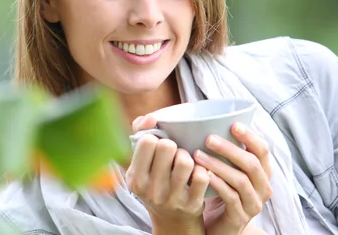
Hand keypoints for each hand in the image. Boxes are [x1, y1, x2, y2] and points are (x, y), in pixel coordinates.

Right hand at [126, 114, 208, 233]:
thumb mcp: (141, 163)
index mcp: (135, 177)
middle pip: (166, 147)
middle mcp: (151, 190)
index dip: (155, 138)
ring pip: (185, 160)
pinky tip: (197, 172)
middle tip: (173, 153)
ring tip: (185, 162)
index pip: (147, 141)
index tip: (158, 146)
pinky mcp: (192, 204)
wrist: (172, 220)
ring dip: (187, 156)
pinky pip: (202, 176)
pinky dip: (202, 169)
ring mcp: (172, 198)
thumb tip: (151, 117)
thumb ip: (140, 133)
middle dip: (172, 145)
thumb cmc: (156, 182)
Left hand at [193, 122, 272, 234]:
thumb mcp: (226, 169)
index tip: (233, 124)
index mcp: (262, 173)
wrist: (217, 226)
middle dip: (230, 149)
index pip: (263, 151)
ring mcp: (254, 204)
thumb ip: (225, 151)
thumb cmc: (220, 191)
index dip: (250, 137)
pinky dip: (217, 184)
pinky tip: (203, 175)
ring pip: (241, 180)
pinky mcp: (240, 218)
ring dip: (219, 165)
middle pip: (253, 164)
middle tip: (208, 138)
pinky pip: (231, 198)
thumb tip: (209, 121)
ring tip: (198, 154)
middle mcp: (263, 188)